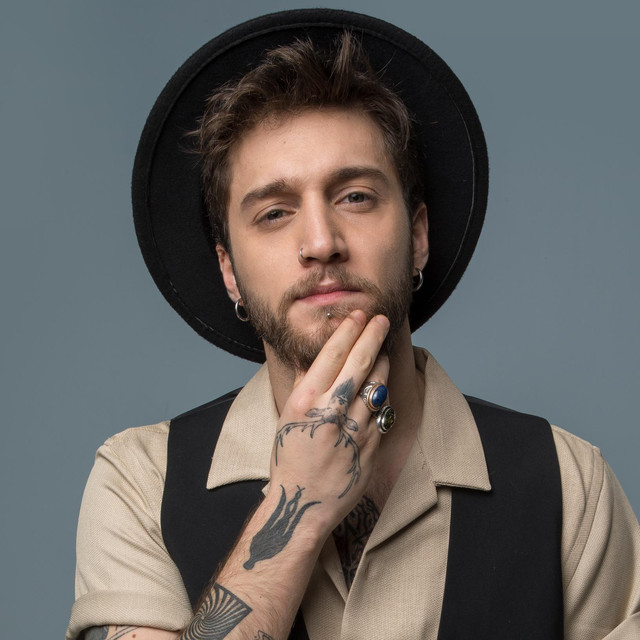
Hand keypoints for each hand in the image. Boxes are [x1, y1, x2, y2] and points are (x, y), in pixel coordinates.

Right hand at [267, 310, 389, 534]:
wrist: (302, 504)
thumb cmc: (289, 459)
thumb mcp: (288, 418)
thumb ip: (305, 386)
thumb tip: (317, 358)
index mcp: (305, 402)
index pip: (332, 355)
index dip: (349, 331)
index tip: (358, 315)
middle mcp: (330, 412)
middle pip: (360, 363)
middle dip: (373, 335)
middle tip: (381, 319)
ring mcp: (354, 430)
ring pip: (377, 385)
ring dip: (383, 362)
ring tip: (383, 350)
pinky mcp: (371, 446)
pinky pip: (383, 412)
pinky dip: (383, 396)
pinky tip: (381, 388)